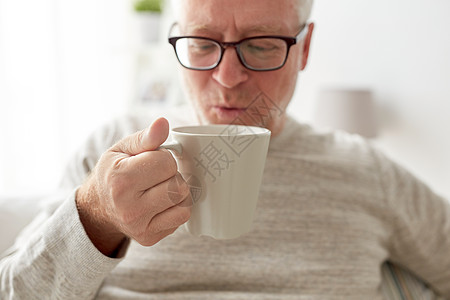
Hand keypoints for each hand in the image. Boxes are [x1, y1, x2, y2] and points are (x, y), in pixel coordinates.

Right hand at [76, 118, 191, 256]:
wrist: (99, 207)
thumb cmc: (113, 173)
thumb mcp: (122, 149)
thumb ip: (145, 137)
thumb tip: (163, 123)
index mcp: (120, 180)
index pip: (166, 163)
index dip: (164, 157)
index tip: (152, 161)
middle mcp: (129, 207)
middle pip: (178, 184)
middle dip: (172, 175)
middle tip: (157, 175)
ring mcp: (139, 226)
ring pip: (183, 201)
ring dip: (178, 191)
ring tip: (161, 187)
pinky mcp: (149, 237)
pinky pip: (181, 217)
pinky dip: (177, 207)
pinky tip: (162, 202)